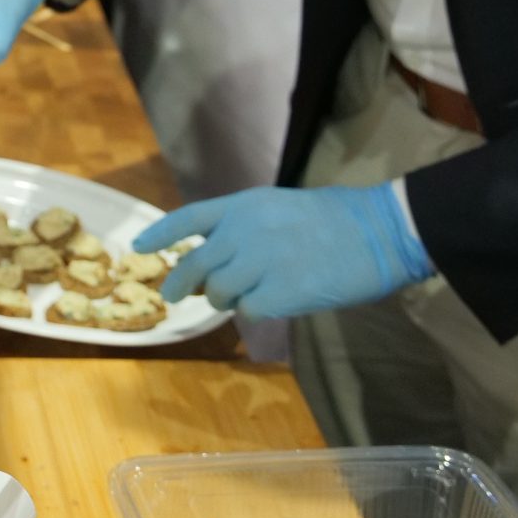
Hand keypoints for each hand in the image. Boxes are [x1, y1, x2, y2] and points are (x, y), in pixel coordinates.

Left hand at [142, 183, 432, 319]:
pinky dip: (256, 311)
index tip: (138, 247)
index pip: (190, 218)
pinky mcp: (277, 293)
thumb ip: (247, 228)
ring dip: (228, 299)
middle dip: (180, 283)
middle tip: (174, 296)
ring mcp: (259, 262)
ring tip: (249, 295)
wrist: (379, 232)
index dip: (161, 234)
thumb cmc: (339, 218)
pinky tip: (275, 303)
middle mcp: (244, 231)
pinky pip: (249, 311)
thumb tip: (220, 258)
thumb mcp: (282, 208)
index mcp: (246, 205)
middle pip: (195, 264)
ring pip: (219, 292)